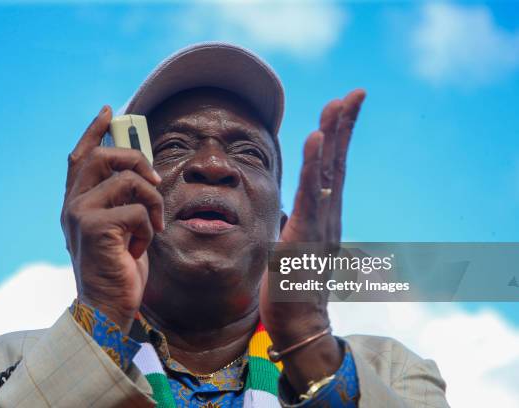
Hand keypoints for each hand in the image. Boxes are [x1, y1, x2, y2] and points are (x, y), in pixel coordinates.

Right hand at [61, 106, 163, 331]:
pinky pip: (137, 210)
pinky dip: (147, 229)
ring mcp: (79, 214)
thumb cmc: (119, 268)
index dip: (94, 131)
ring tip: (152, 226)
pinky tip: (139, 248)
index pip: (81, 157)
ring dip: (151, 202)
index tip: (109, 112)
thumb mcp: (122, 228)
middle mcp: (72, 205)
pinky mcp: (94, 227)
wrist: (108, 307)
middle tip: (155, 181)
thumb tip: (144, 171)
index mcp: (77, 203)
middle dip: (137, 160)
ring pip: (128, 181)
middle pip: (105, 157)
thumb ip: (124, 200)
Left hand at [259, 89, 365, 388]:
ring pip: (329, 173)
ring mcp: (320, 224)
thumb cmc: (295, 286)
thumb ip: (300, 223)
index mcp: (325, 215)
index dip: (339, 137)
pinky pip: (311, 194)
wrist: (301, 324)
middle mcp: (329, 215)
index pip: (333, 168)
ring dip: (333, 136)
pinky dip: (315, 165)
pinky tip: (316, 139)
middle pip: (338, 162)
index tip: (344, 106)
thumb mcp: (297, 246)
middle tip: (353, 93)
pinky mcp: (306, 235)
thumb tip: (293, 208)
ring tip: (338, 104)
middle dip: (344, 126)